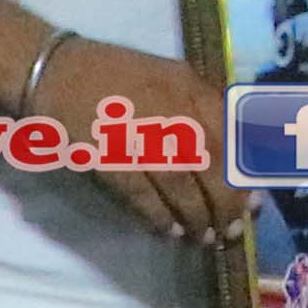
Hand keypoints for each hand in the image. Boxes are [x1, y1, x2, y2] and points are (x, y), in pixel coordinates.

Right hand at [34, 36, 240, 245]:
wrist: (54, 70)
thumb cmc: (116, 75)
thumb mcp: (169, 76)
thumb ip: (203, 106)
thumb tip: (237, 151)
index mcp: (189, 86)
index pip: (233, 135)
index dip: (245, 174)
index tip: (254, 201)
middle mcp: (171, 108)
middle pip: (211, 163)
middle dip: (226, 203)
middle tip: (232, 229)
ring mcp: (139, 132)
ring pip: (180, 182)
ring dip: (196, 215)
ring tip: (204, 237)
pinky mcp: (108, 155)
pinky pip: (141, 193)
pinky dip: (158, 215)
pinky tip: (169, 231)